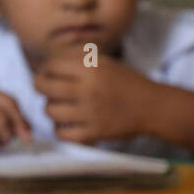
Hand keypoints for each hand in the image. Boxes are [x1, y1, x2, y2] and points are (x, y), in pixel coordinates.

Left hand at [32, 52, 155, 142]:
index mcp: (91, 69)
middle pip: (44, 87)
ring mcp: (90, 113)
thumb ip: (79, 60)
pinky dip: (59, 130)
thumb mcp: (106, 62)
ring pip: (50, 111)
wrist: (153, 107)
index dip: (44, 69)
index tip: (47, 73)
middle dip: (40, 86)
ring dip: (50, 108)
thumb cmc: (127, 82)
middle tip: (45, 88)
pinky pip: (63, 134)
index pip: (51, 66)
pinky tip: (65, 124)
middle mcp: (88, 90)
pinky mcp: (95, 132)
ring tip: (57, 106)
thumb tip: (48, 63)